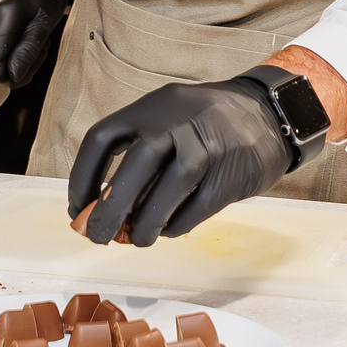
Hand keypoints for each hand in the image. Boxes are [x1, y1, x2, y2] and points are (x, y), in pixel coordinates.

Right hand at [0, 0, 71, 88]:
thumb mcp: (46, 20)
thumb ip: (28, 50)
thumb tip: (13, 77)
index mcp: (0, 15)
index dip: (10, 77)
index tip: (30, 68)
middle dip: (15, 63)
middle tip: (37, 46)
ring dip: (9, 53)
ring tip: (26, 33)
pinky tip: (13, 28)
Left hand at [68, 73, 290, 245]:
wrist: (268, 114)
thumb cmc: (204, 123)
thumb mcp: (167, 117)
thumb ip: (136, 155)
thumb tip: (100, 208)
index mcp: (151, 107)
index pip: (102, 140)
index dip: (82, 178)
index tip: (78, 208)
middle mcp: (176, 123)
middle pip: (133, 169)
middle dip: (109, 211)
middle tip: (97, 236)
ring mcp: (206, 149)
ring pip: (164, 196)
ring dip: (143, 226)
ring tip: (136, 239)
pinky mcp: (228, 177)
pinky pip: (193, 212)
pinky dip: (174, 227)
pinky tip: (167, 229)